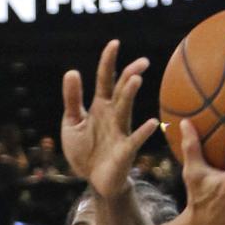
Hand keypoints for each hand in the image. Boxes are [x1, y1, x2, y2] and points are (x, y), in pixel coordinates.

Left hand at [61, 40, 158, 197]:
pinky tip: (153, 123)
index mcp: (100, 106)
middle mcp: (112, 115)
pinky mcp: (125, 151)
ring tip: (135, 80)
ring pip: (125, 109)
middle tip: (141, 61)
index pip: (105, 79)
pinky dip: (143, 132)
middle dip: (130, 75)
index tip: (114, 43)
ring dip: (129, 95)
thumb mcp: (72, 122)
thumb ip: (72, 99)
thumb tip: (72, 71)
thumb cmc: (85, 150)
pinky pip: (135, 140)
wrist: (94, 180)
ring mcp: (120, 132)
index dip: (108, 61)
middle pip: (121, 91)